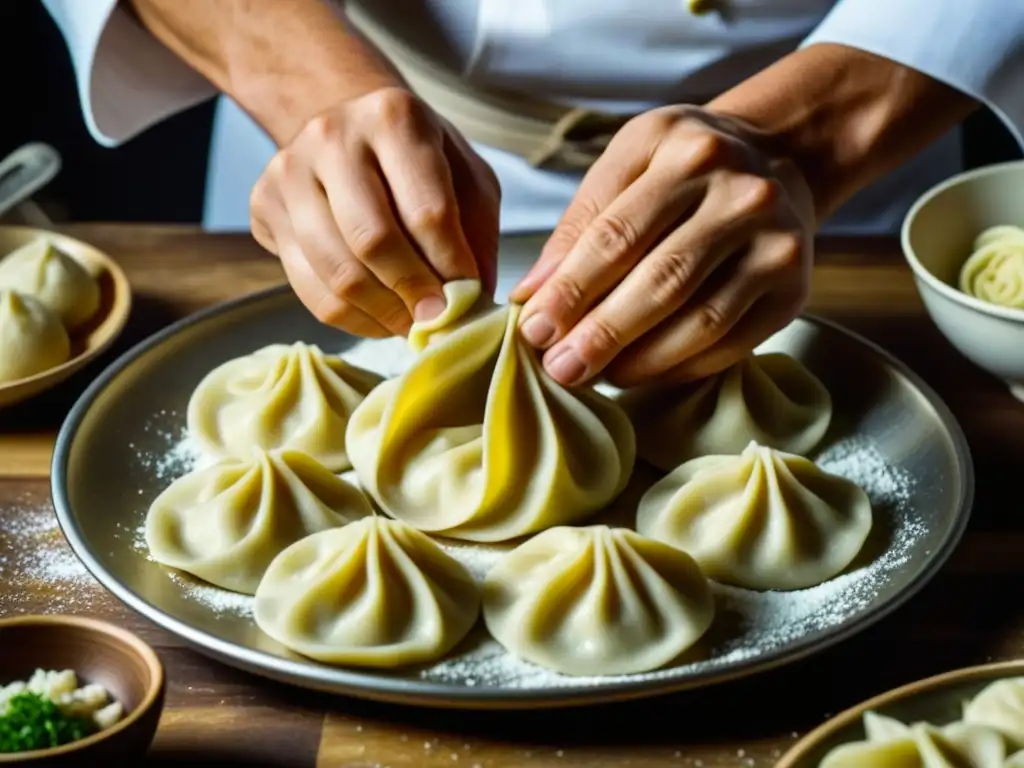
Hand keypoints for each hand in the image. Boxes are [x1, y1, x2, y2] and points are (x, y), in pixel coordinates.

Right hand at [250, 87, 500, 337]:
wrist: (349, 132)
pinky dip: (351, 318)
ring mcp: (289, 169)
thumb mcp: (467, 179)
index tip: (468, 299)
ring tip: (411, 324)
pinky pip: (308, 287)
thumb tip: (473, 302)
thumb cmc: (419, 163)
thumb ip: (477, 234)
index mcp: (394, 117)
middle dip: (413, 294)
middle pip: (373, 241)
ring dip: (382, 313)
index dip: (451, 267)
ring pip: (337, 272)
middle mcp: (332, 135)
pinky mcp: (264, 204)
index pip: (427, 211)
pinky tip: (380, 318)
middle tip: (437, 319)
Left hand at [511, 105, 814, 387]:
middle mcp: (743, 197)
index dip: (572, 289)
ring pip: (701, 321)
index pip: (618, 235)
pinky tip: (640, 374)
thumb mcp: (630, 160)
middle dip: (603, 333)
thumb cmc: (687, 163)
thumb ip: (580, 222)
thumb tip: (531, 294)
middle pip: (662, 282)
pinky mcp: (793, 293)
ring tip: (595, 377)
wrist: (782, 156)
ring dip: (640, 360)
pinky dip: (678, 368)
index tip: (535, 329)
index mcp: (690, 154)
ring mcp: (777, 247)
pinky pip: (729, 345)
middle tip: (560, 368)